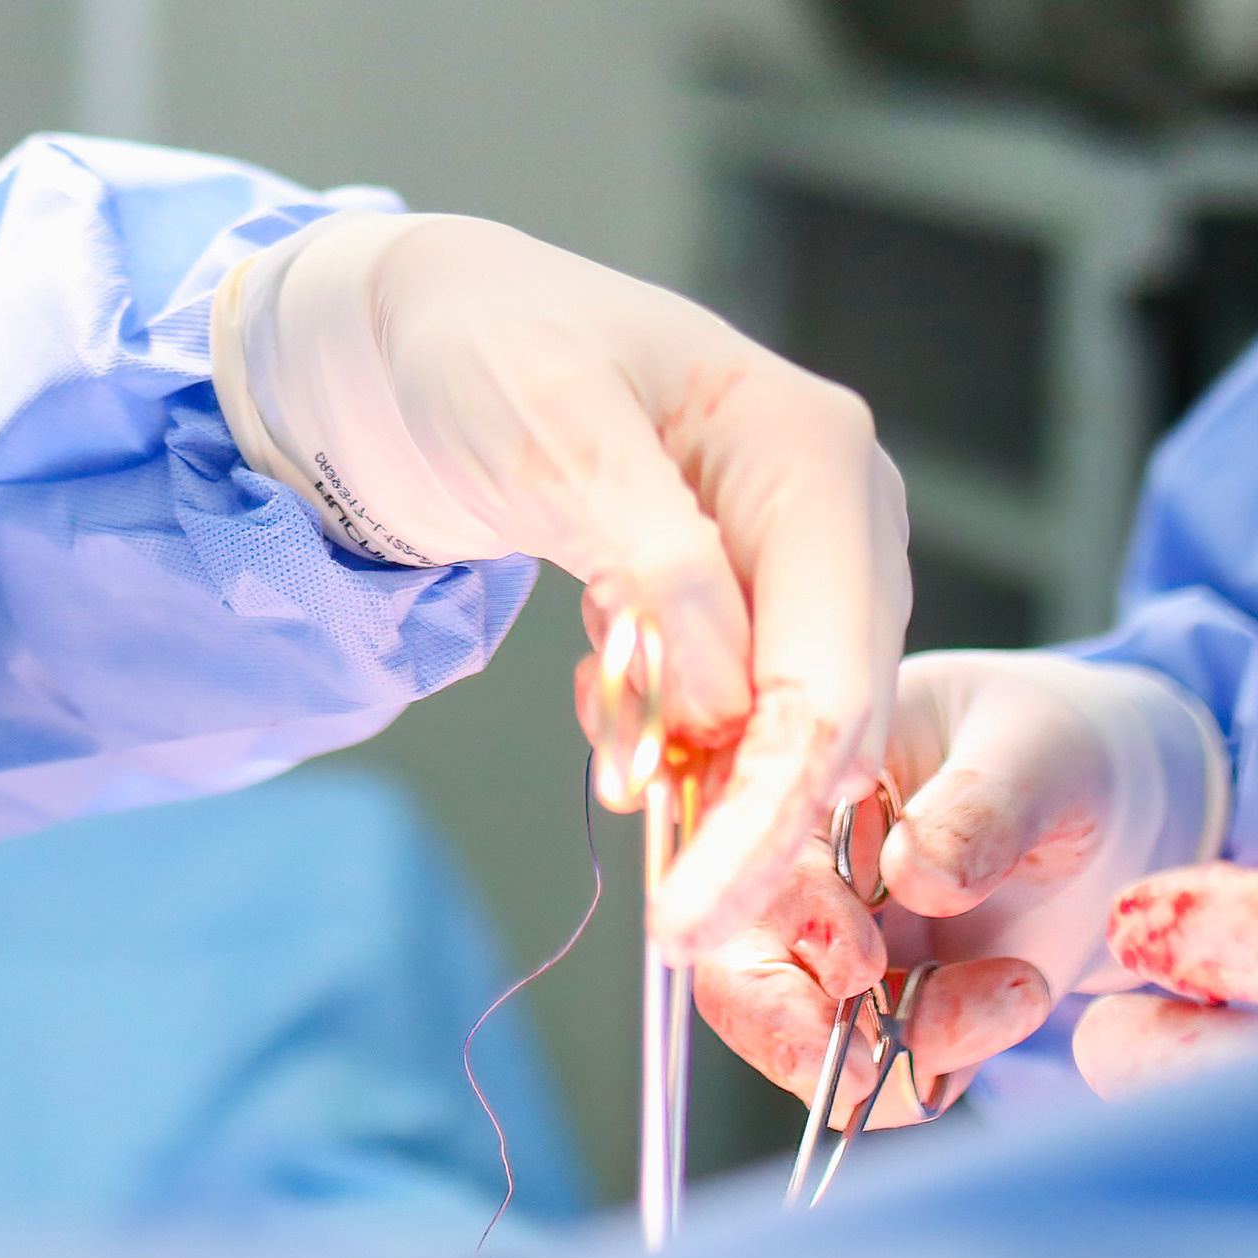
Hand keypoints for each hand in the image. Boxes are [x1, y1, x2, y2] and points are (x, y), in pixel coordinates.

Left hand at [217, 214, 902, 948]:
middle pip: (832, 715)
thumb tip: (730, 699)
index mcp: (812, 452)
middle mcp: (835, 508)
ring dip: (709, 782)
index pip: (828, 669)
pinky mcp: (745, 594)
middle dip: (751, 822)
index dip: (775, 803)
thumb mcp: (553, 430)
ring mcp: (799, 554)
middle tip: (672, 923)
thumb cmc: (483, 348)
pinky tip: (609, 700)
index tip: (699, 914)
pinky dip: (679, 741)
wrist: (422, 333)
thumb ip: (654, 557)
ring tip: (613, 754)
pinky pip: (742, 707)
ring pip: (791, 725)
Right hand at [692, 649, 1227, 1109]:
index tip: (861, 959)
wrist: (1105, 811)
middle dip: (794, 1033)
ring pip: (809, 1048)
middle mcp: (789, 875)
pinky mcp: (881, 1019)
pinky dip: (940, 1066)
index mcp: (795, 783)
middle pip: (734, 977)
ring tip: (1023, 989)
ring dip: (910, 1047)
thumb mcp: (1033, 756)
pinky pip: (881, 1079)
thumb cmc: (1051, 749)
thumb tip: (913, 876)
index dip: (783, 922)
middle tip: (871, 1068)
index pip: (740, 861)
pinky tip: (1016, 997)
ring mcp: (831, 957)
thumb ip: (978, 809)